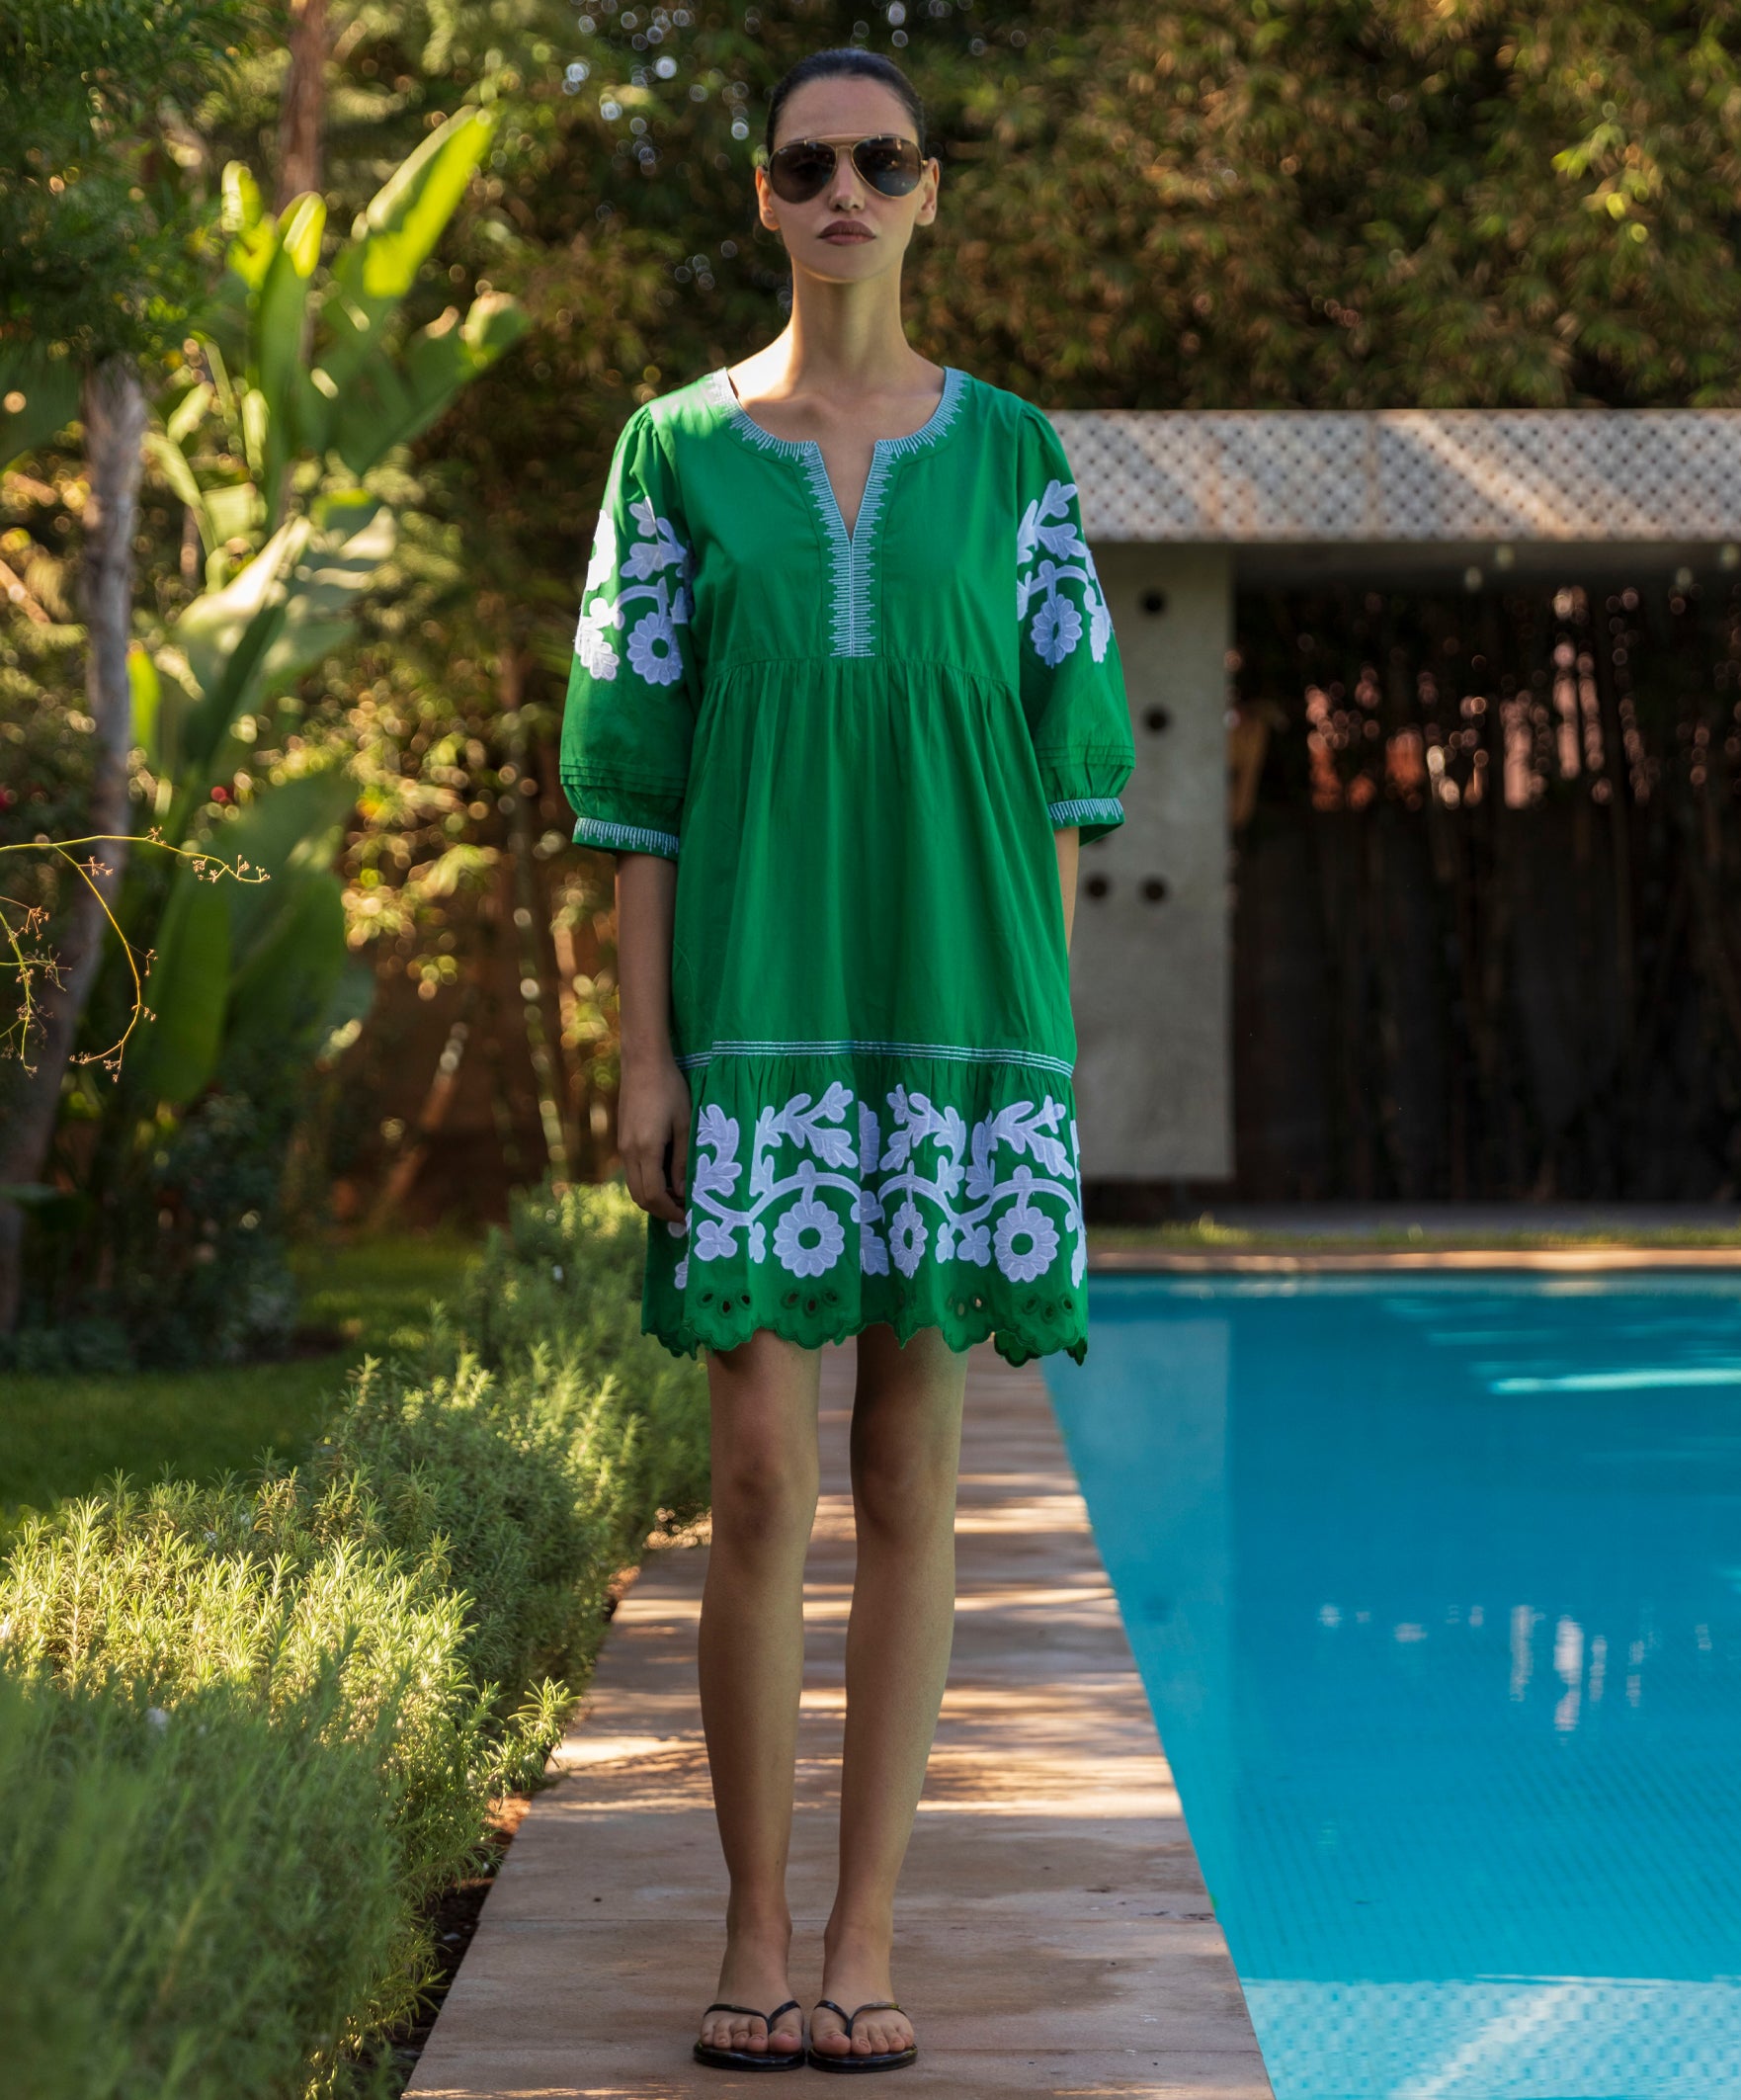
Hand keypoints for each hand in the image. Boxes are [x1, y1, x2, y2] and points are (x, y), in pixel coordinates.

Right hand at [618, 1049, 691, 1223]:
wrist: (643, 1063)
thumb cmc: (670, 1089)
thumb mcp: (684, 1124)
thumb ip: (682, 1160)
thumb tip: (682, 1191)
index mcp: (645, 1149)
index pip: (653, 1195)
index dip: (669, 1211)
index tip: (688, 1216)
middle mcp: (628, 1152)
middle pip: (639, 1196)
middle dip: (660, 1209)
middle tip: (684, 1211)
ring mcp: (622, 1146)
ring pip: (633, 1185)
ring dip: (653, 1197)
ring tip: (677, 1197)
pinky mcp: (622, 1140)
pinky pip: (632, 1172)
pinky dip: (647, 1183)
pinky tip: (666, 1177)